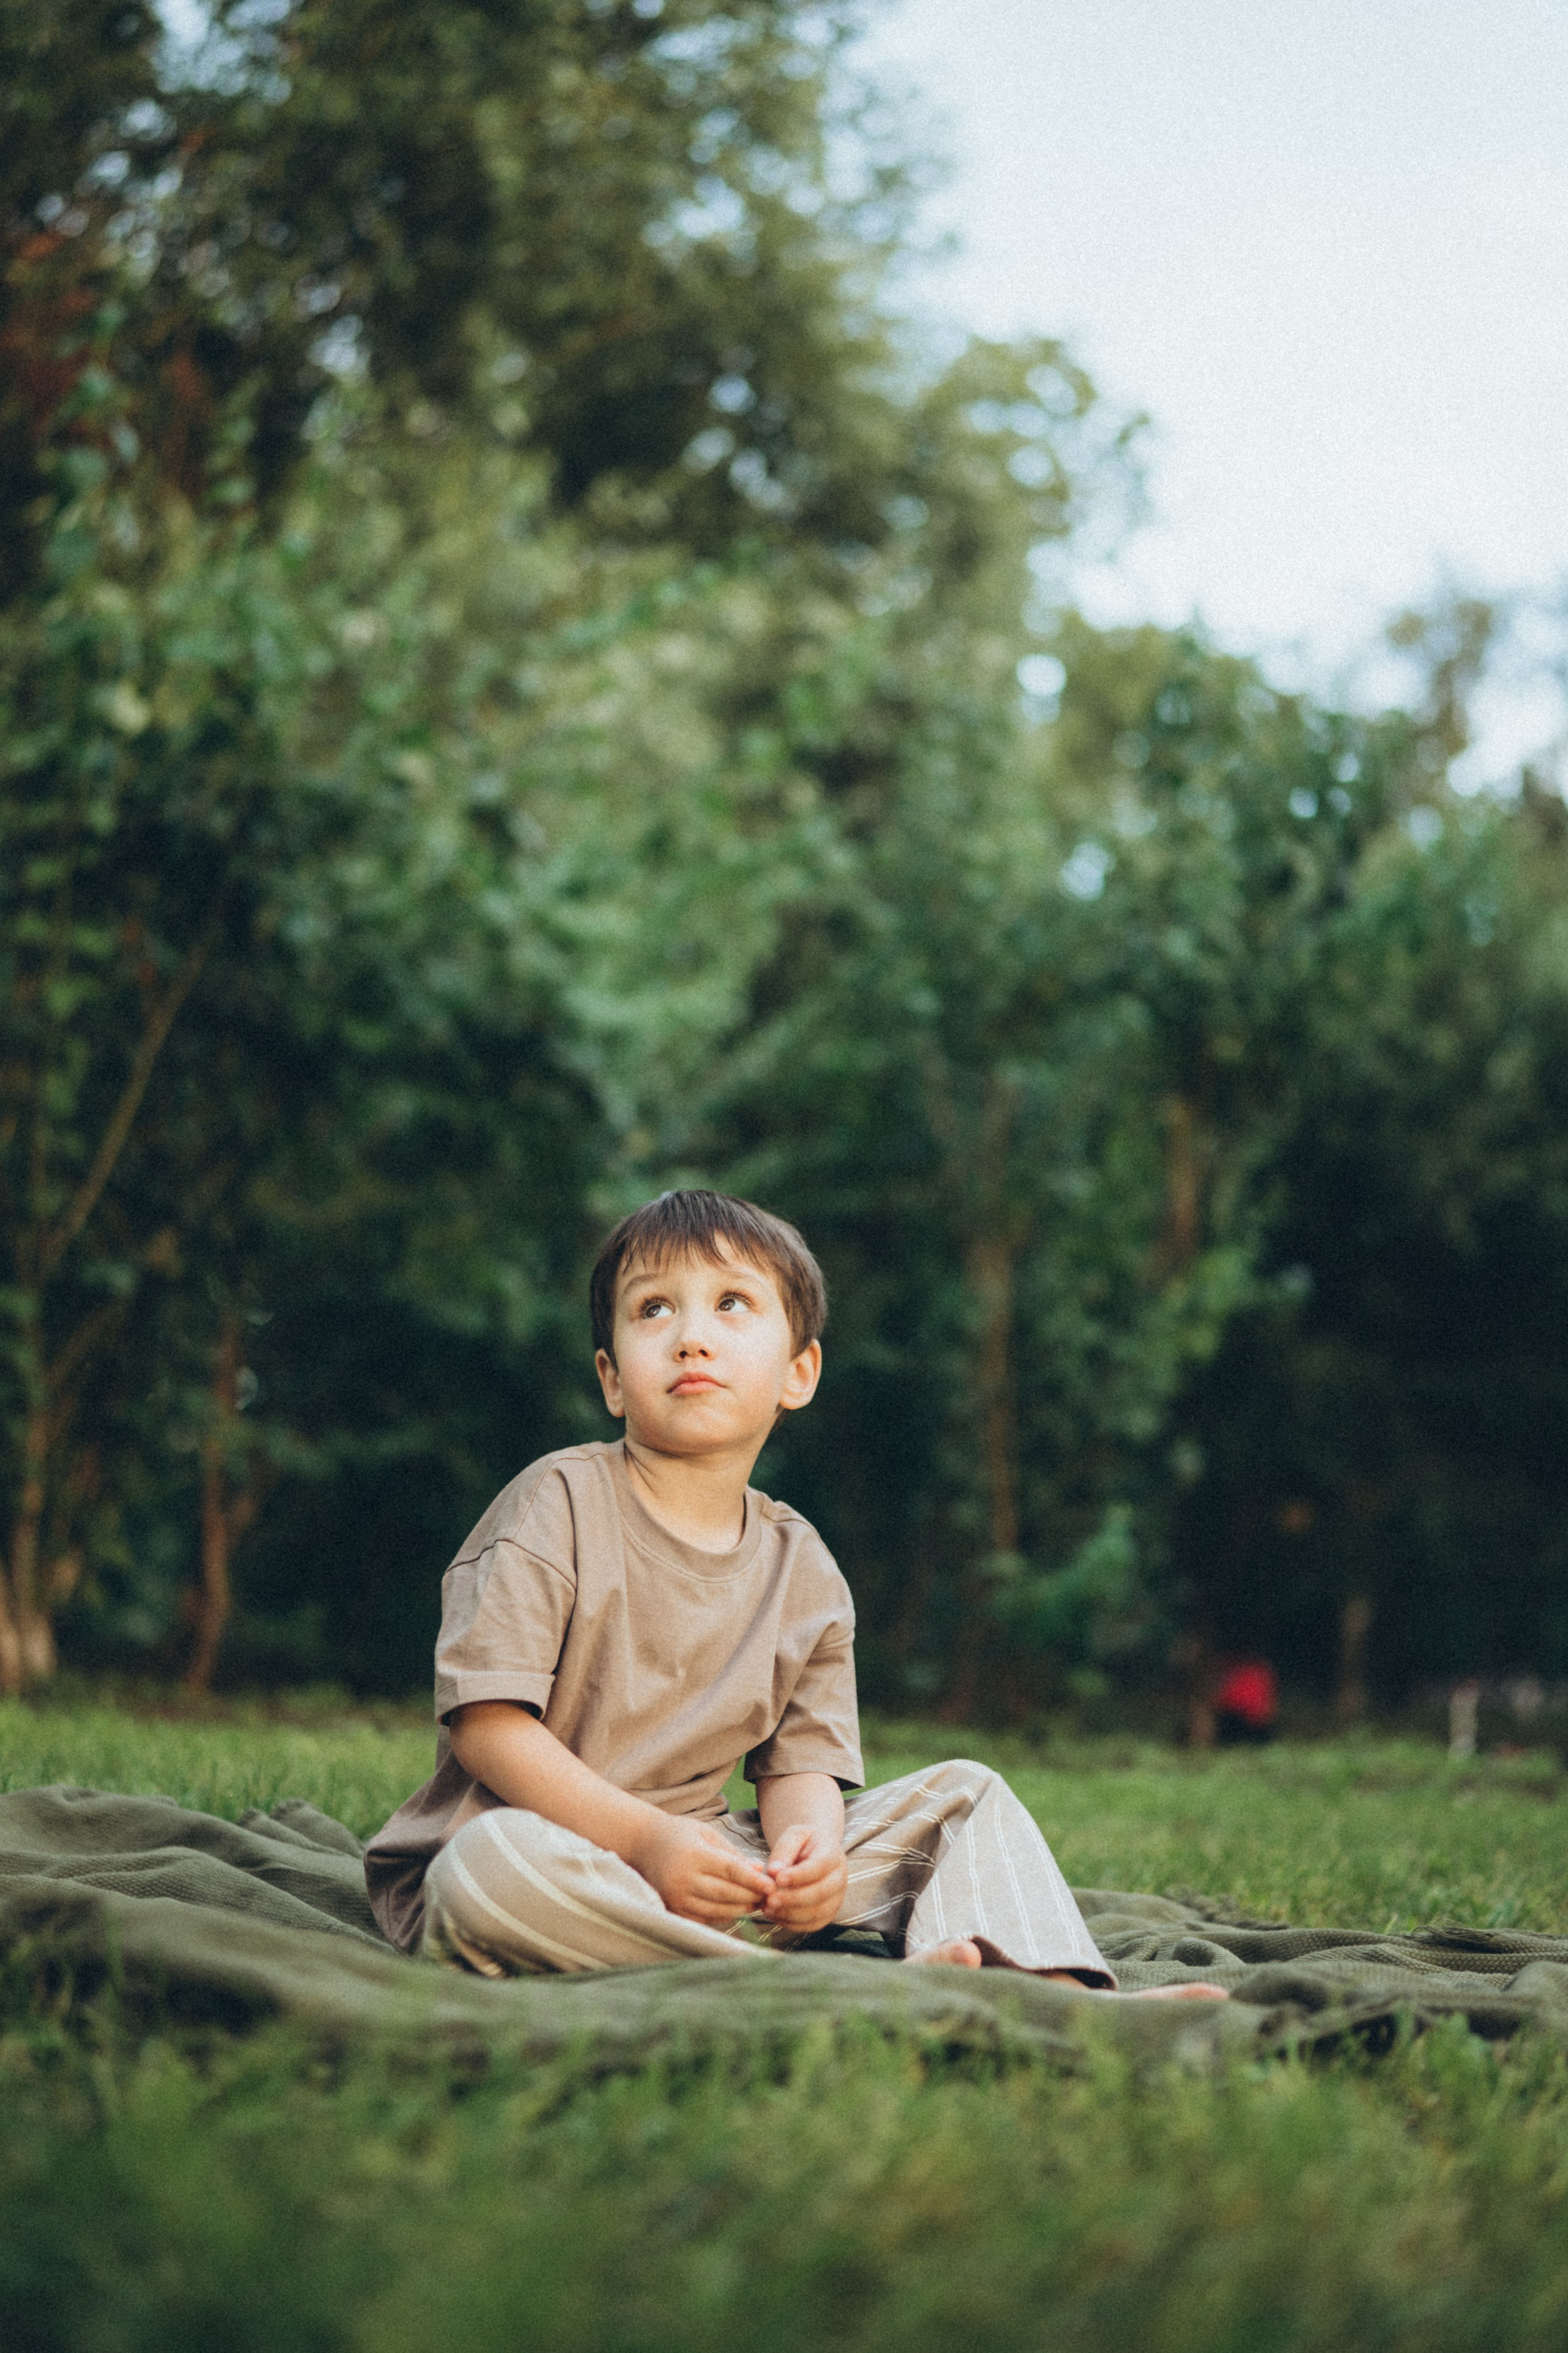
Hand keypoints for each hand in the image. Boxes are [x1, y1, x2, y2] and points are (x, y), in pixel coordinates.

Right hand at [633, 1814, 772, 1927]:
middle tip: (771, 1897)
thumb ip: (732, 1853)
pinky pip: (705, 1919)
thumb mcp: (707, 1834)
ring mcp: (676, 1898)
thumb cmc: (680, 1834)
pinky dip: (723, 1915)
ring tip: (757, 1903)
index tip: (771, 1885)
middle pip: (726, 1894)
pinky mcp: (673, 1910)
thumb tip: (759, 1871)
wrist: (643, 1844)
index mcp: (694, 1855)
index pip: (730, 1871)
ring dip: (741, 1909)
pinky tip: (735, 1908)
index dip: (753, 1881)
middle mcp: (683, 1879)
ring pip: (717, 1910)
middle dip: (751, 1897)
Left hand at [757, 1822, 847, 1935]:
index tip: (778, 1879)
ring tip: (768, 1908)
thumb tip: (773, 1871)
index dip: (799, 1875)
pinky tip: (775, 1915)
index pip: (820, 1867)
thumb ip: (784, 1851)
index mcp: (833, 1854)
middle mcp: (840, 1878)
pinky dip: (793, 1924)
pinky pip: (813, 1925)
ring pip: (817, 1913)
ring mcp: (837, 1898)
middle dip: (793, 1899)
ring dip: (790, 1914)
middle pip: (820, 1893)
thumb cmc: (803, 1843)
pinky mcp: (829, 1914)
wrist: (816, 1852)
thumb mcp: (794, 1836)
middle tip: (770, 1899)